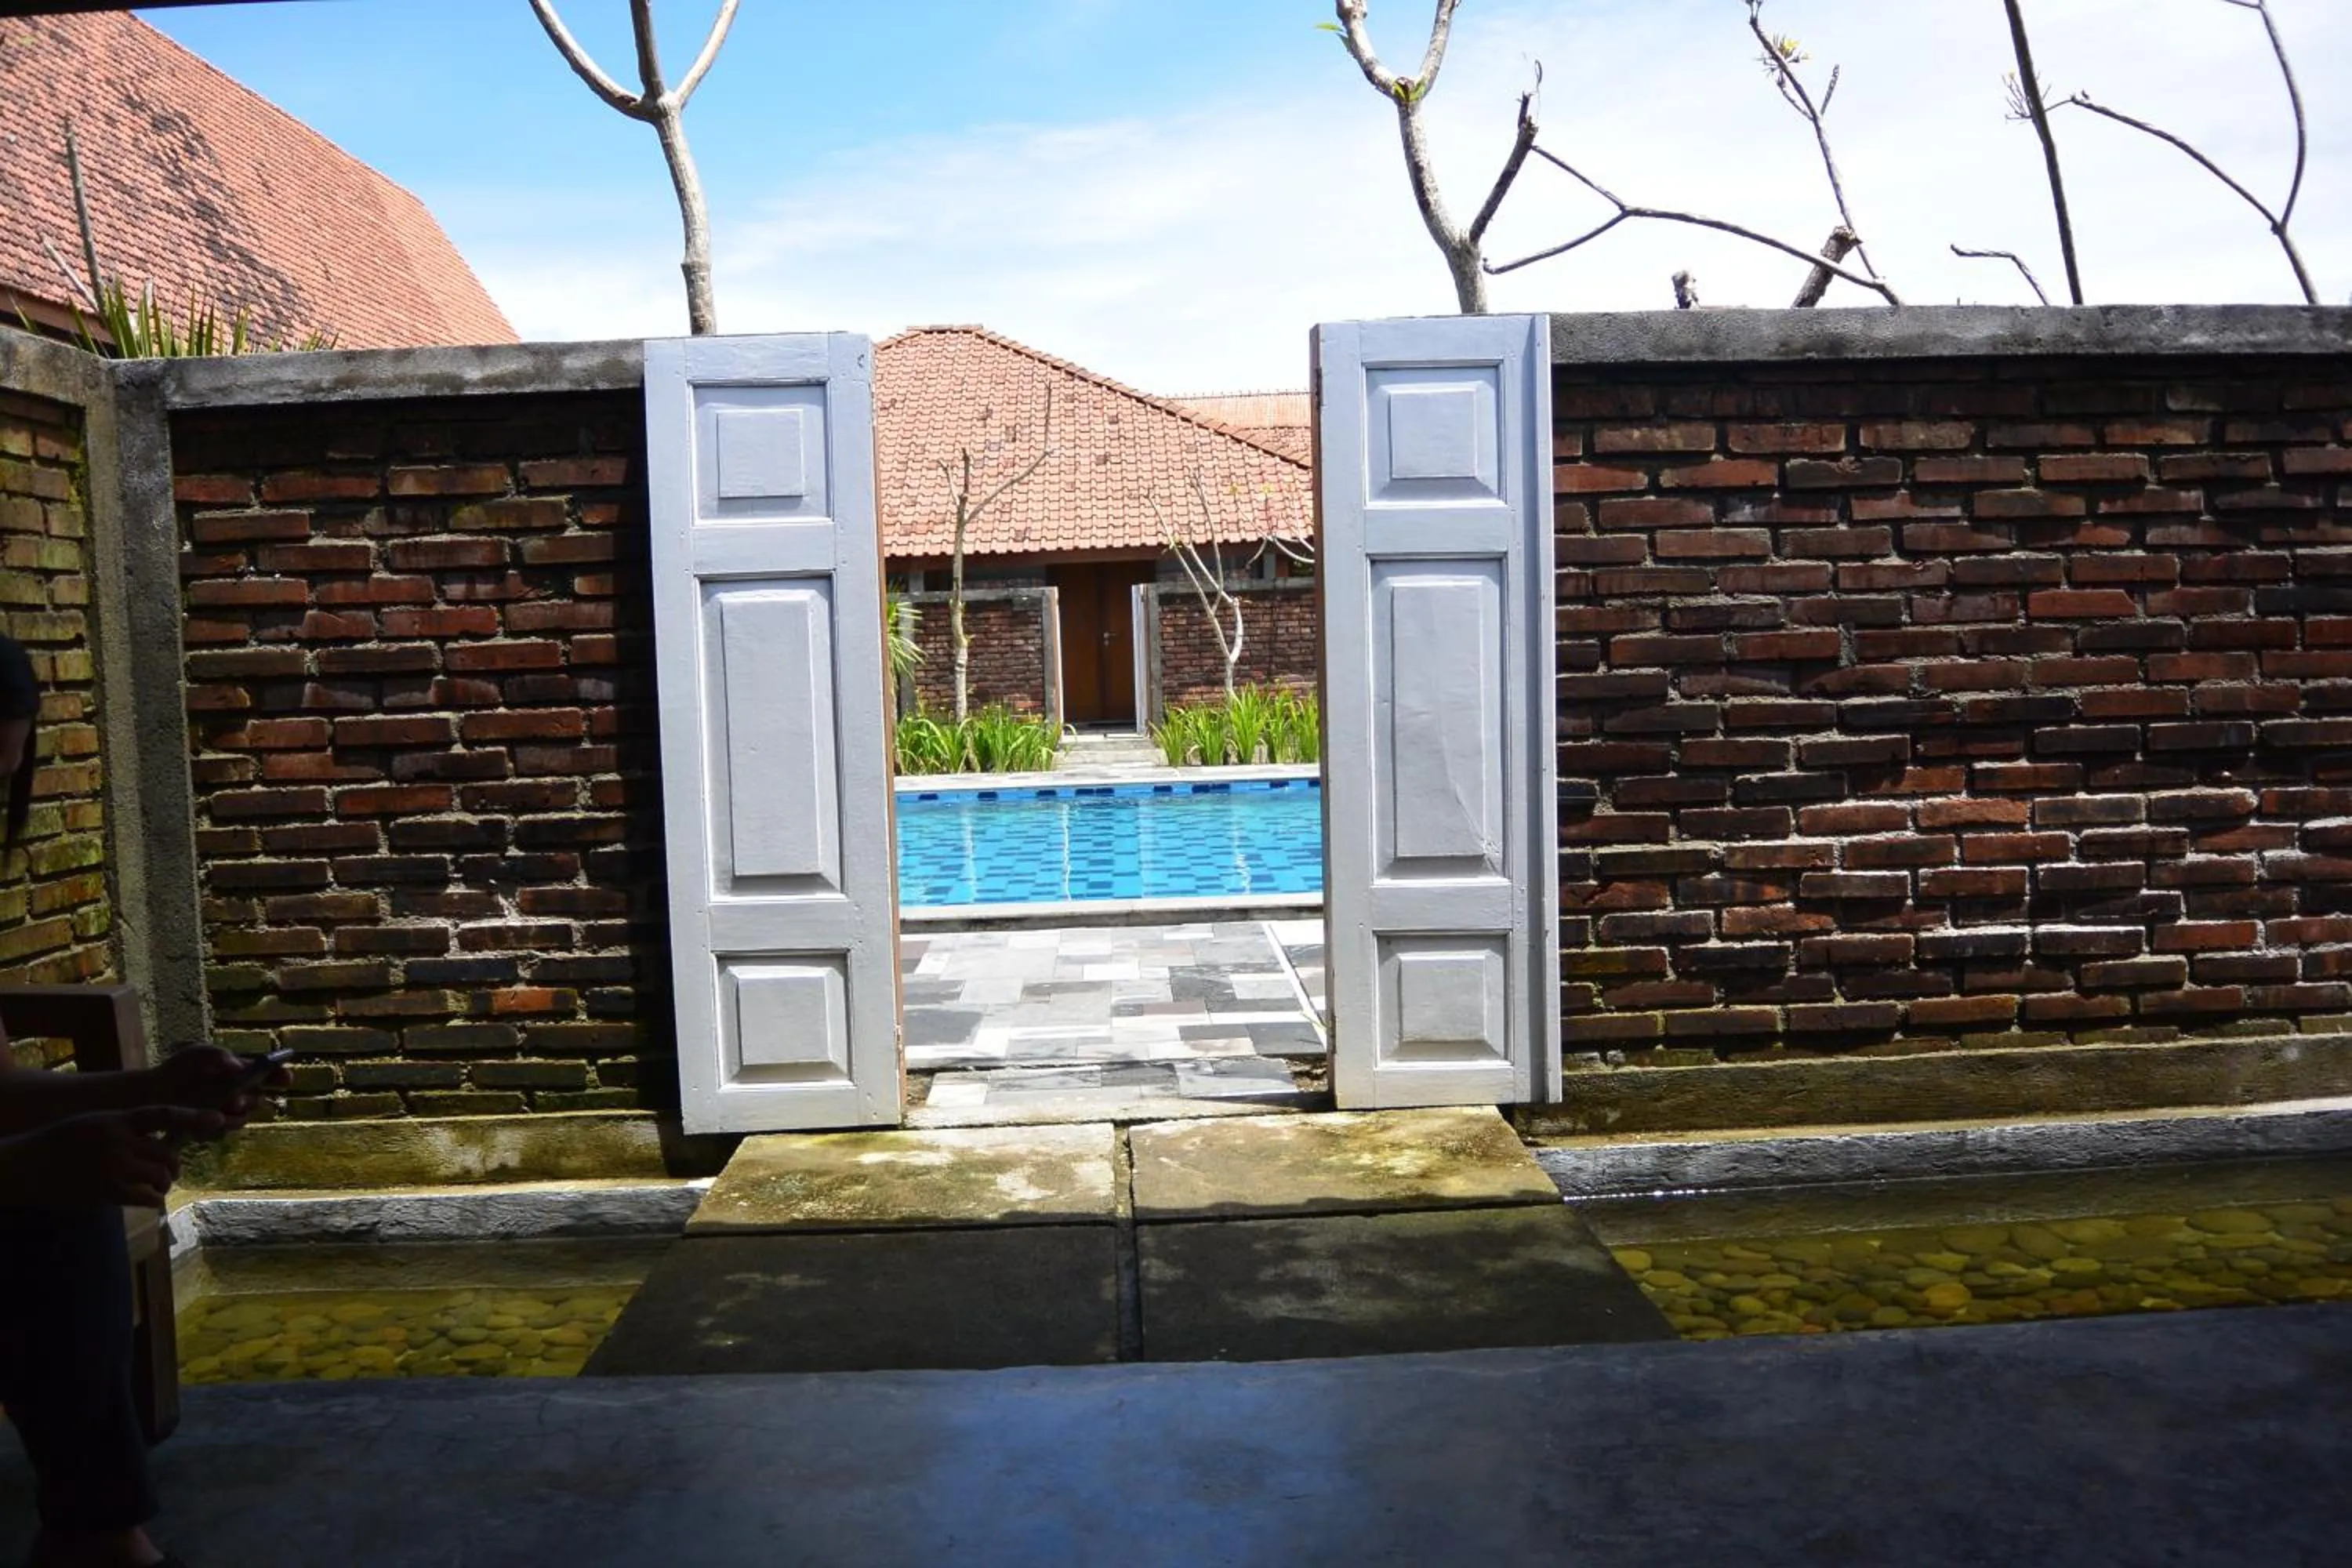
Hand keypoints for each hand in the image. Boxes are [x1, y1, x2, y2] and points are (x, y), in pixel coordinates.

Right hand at [0, 1106, 223, 1207]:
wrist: (24, 1166)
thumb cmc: (61, 1143)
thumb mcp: (94, 1123)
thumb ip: (124, 1128)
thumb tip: (158, 1141)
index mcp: (116, 1119)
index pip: (163, 1114)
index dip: (193, 1117)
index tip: (219, 1119)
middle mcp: (118, 1141)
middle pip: (168, 1153)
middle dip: (173, 1164)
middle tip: (167, 1170)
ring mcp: (114, 1168)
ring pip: (161, 1175)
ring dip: (163, 1181)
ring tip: (154, 1183)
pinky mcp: (109, 1192)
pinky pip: (149, 1197)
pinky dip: (153, 1197)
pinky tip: (144, 1196)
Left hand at [145, 1045, 285, 1132]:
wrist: (152, 1092)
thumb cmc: (178, 1068)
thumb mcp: (197, 1054)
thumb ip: (219, 1056)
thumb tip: (238, 1067)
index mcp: (242, 1073)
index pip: (271, 1075)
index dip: (281, 1077)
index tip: (286, 1078)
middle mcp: (239, 1094)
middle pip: (258, 1101)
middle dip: (250, 1100)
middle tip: (237, 1099)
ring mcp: (226, 1113)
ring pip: (241, 1120)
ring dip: (232, 1117)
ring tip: (216, 1112)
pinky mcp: (211, 1129)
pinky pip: (220, 1133)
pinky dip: (211, 1128)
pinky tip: (197, 1122)